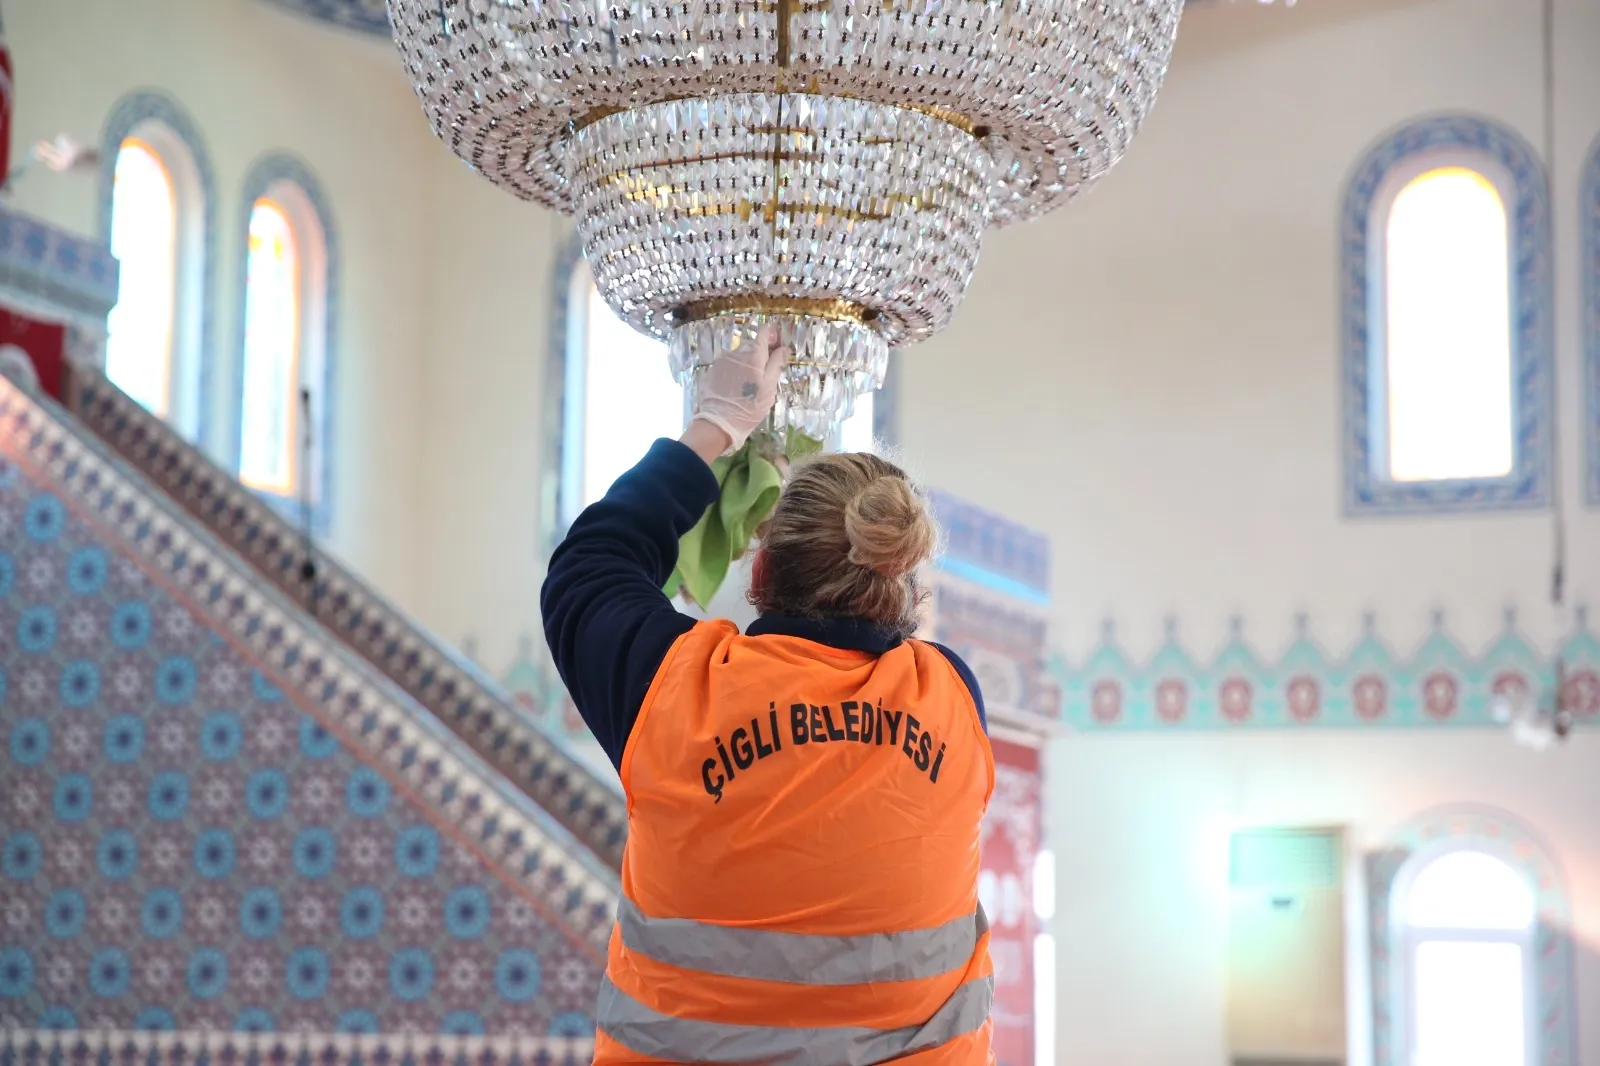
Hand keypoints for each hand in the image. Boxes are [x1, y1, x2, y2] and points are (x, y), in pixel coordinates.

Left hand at [690, 323, 787, 451]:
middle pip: (751, 344)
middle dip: (761, 351)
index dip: (771, 334)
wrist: (720, 422)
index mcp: (753, 354)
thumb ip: (776, 364)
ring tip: (751, 380)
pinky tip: (737, 384)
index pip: (763, 332)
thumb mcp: (769, 387)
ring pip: (739, 354)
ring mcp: (722, 360)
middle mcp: (736, 352)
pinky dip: (736, 368)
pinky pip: (728, 363)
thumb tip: (784, 348)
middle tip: (767, 368)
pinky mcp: (713, 370)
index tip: (777, 343)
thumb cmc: (750, 406)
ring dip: (748, 360)